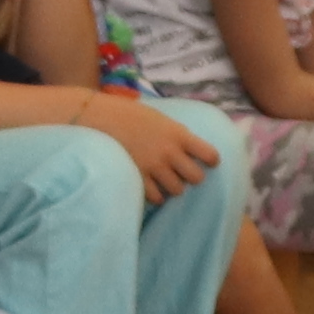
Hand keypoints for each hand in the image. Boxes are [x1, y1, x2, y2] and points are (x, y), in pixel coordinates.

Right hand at [88, 94, 214, 199]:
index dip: (211, 160)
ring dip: (173, 186)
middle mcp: (170, 152)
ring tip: (165, 180)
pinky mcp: (138, 178)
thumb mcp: (162, 120)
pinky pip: (157, 197)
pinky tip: (152, 187)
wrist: (102, 118)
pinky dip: (156, 195)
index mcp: (179, 134)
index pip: (210, 154)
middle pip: (197, 178)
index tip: (208, 161)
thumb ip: (178, 135)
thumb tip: (193, 150)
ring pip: (177, 190)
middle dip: (192, 176)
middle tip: (183, 172)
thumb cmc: (132, 116)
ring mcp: (154, 167)